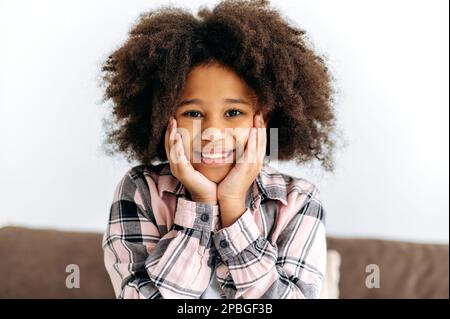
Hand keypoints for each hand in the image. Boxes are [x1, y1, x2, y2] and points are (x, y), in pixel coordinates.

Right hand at [164, 117, 217, 204]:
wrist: (210, 196)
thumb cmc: (208, 179)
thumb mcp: (203, 161)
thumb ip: (203, 150)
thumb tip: (211, 137)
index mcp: (180, 162)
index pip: (172, 144)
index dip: (171, 131)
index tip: (173, 118)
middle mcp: (176, 165)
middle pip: (169, 144)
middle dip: (169, 130)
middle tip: (171, 117)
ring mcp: (179, 169)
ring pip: (171, 150)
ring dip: (171, 136)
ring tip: (172, 124)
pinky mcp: (184, 173)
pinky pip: (178, 159)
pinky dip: (177, 148)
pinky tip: (178, 139)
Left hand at [217, 112, 266, 226]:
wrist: (229, 199)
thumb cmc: (229, 185)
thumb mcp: (235, 169)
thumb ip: (236, 158)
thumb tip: (232, 149)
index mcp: (255, 162)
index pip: (260, 142)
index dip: (260, 130)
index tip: (258, 118)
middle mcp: (257, 162)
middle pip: (262, 140)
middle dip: (261, 125)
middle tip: (260, 112)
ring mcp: (254, 164)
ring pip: (259, 142)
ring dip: (259, 128)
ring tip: (258, 116)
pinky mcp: (247, 166)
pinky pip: (252, 149)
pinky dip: (254, 138)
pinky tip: (253, 129)